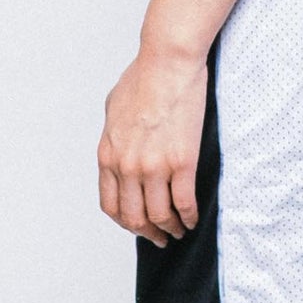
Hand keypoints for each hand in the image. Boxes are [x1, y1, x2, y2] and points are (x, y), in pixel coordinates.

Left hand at [98, 43, 206, 248]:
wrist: (167, 64)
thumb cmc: (143, 78)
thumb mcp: (112, 110)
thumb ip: (114, 138)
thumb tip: (120, 151)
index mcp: (108, 155)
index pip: (111, 205)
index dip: (125, 222)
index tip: (138, 226)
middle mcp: (127, 167)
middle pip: (134, 217)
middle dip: (148, 233)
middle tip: (160, 238)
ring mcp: (154, 166)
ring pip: (160, 216)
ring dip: (170, 229)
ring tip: (179, 230)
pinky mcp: (182, 162)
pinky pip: (184, 202)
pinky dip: (189, 216)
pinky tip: (193, 218)